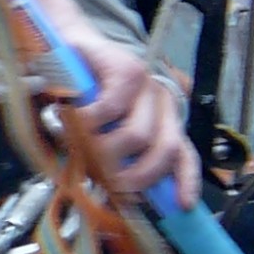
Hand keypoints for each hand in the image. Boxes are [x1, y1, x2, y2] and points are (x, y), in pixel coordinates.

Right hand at [70, 29, 200, 207]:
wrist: (67, 48)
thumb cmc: (83, 96)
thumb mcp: (102, 134)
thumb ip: (116, 160)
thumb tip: (122, 197)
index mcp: (162, 122)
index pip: (184, 155)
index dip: (186, 181)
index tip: (181, 205)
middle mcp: (161, 103)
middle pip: (164, 150)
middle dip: (138, 175)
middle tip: (112, 181)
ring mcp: (147, 85)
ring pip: (137, 136)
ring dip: (104, 148)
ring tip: (83, 141)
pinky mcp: (127, 68)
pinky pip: (111, 109)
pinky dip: (89, 120)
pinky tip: (76, 114)